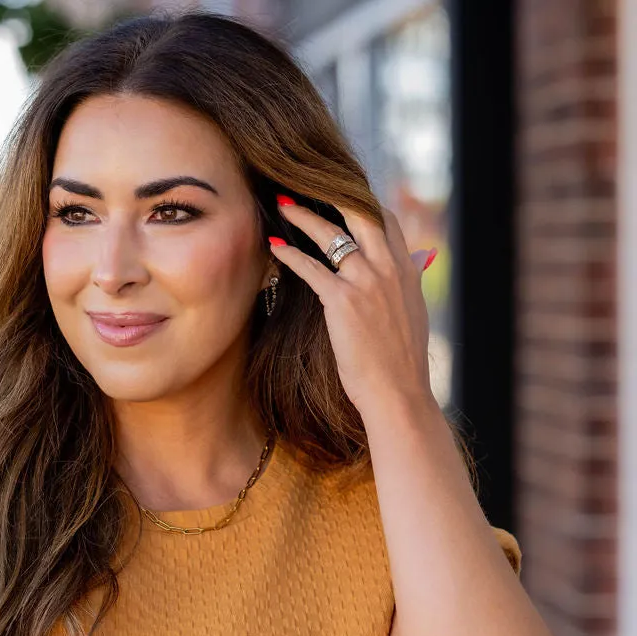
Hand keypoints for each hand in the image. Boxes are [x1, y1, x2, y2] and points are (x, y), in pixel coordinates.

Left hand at [268, 195, 437, 419]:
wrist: (399, 394)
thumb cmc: (402, 363)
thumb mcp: (415, 314)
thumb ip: (412, 282)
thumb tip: (419, 262)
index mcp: (407, 270)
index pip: (386, 220)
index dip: (362, 201)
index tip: (342, 192)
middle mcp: (388, 269)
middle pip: (359, 213)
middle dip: (332, 193)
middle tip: (307, 183)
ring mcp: (366, 282)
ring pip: (331, 234)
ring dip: (303, 216)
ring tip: (282, 204)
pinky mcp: (343, 301)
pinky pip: (311, 268)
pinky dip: (289, 255)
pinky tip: (274, 246)